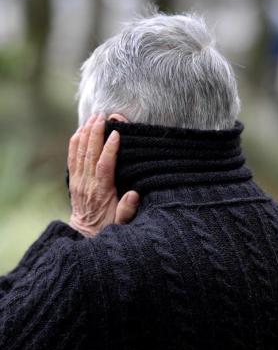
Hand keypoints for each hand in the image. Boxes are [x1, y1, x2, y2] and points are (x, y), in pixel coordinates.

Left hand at [67, 113, 139, 236]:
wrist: (86, 233)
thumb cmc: (107, 225)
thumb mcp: (121, 223)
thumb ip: (127, 210)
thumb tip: (134, 194)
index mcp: (101, 192)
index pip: (104, 166)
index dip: (110, 149)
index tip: (116, 133)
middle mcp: (87, 184)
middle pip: (89, 154)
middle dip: (95, 133)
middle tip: (102, 116)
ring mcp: (78, 181)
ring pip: (79, 152)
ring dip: (86, 133)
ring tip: (93, 117)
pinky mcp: (73, 180)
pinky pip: (72, 157)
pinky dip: (75, 142)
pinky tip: (80, 130)